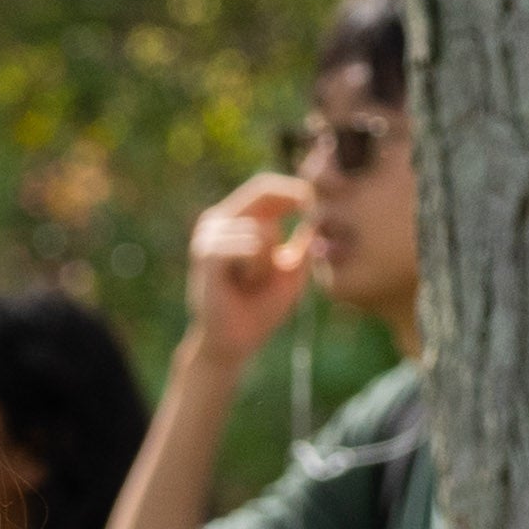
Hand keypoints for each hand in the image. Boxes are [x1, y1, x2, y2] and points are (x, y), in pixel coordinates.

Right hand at [182, 170, 319, 374]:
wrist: (234, 342)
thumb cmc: (261, 306)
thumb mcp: (293, 266)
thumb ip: (305, 238)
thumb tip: (321, 210)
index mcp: (236, 220)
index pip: (266, 187)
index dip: (295, 189)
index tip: (318, 203)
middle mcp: (217, 221)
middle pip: (262, 192)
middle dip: (290, 210)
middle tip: (295, 247)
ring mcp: (207, 237)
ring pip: (261, 229)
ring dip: (269, 259)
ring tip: (253, 281)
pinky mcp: (207, 255)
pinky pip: (250, 247)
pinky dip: (256, 268)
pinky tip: (243, 284)